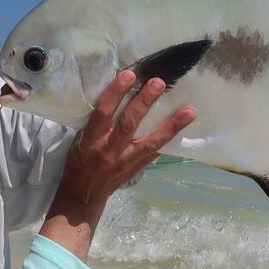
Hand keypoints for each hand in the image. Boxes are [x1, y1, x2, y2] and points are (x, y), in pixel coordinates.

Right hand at [42, 70, 196, 259]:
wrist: (83, 193)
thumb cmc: (79, 160)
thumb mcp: (80, 139)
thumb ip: (97, 122)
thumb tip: (119, 94)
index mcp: (91, 140)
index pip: (103, 113)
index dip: (115, 93)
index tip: (129, 75)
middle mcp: (109, 150)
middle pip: (128, 124)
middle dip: (144, 102)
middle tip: (159, 83)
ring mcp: (125, 161)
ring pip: (150, 142)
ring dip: (171, 125)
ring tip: (189, 111)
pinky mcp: (137, 169)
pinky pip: (156, 153)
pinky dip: (170, 139)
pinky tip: (185, 128)